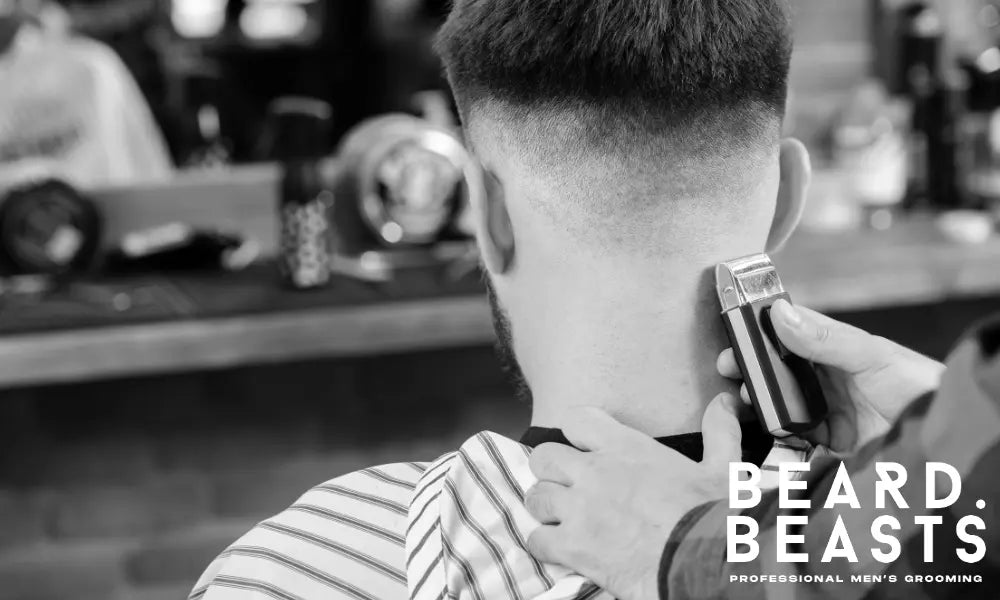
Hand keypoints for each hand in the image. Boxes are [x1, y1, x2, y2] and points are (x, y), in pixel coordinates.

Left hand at [525, 395, 742, 599]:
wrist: (704, 562)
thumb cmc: (713, 515)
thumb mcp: (722, 468)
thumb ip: (718, 432)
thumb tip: (724, 403)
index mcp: (625, 448)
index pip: (576, 420)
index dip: (576, 432)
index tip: (583, 445)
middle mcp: (594, 473)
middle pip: (544, 457)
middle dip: (551, 470)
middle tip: (567, 484)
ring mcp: (579, 510)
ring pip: (536, 498)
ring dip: (546, 508)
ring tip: (561, 518)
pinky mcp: (573, 548)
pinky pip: (536, 540)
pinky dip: (544, 545)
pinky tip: (560, 548)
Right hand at [718, 299, 944, 451]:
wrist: (941, 443)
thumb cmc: (918, 387)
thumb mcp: (872, 355)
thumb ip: (826, 338)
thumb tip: (780, 314)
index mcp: (833, 349)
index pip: (788, 332)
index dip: (760, 330)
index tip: (735, 331)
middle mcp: (823, 378)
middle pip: (776, 370)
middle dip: (750, 368)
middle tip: (728, 368)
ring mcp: (821, 411)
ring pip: (777, 403)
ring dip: (757, 401)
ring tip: (744, 401)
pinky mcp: (822, 444)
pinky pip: (788, 439)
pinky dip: (772, 436)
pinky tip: (759, 430)